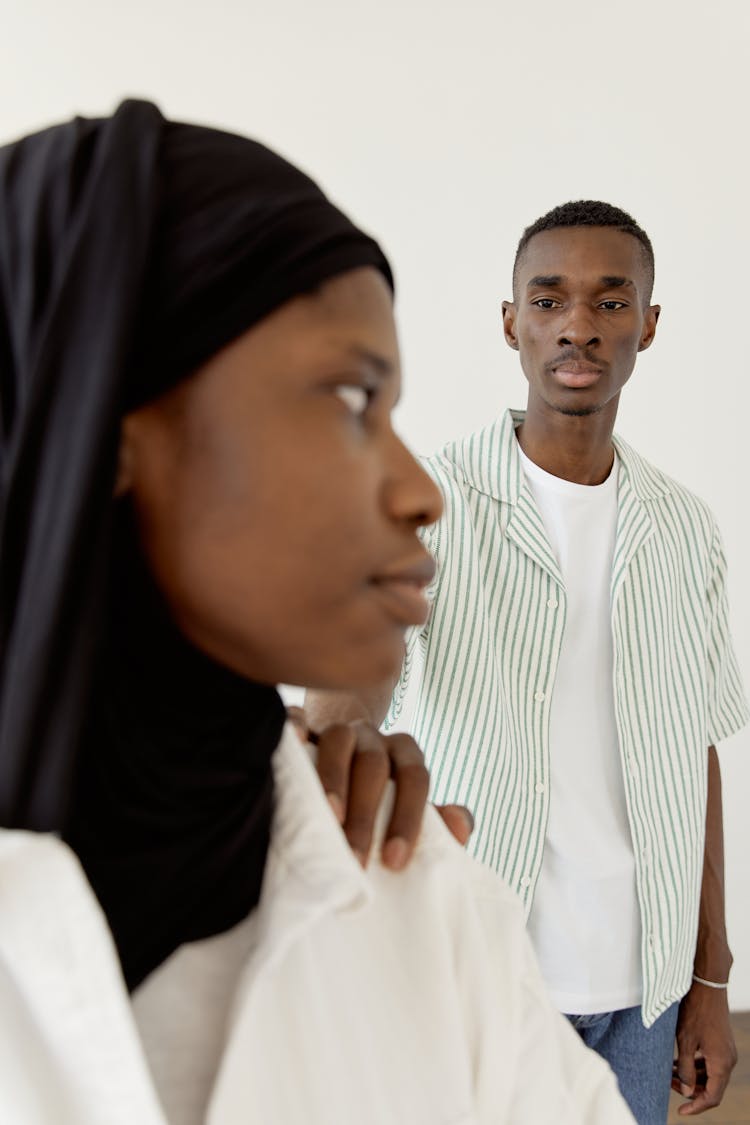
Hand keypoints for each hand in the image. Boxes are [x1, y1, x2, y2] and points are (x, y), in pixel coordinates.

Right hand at [288, 709, 473, 868]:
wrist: (340, 766)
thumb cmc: (378, 805)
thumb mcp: (409, 814)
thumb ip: (439, 824)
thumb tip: (460, 827)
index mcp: (405, 755)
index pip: (416, 778)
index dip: (408, 818)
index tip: (394, 861)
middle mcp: (373, 738)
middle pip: (375, 765)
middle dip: (366, 814)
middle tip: (356, 859)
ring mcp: (337, 729)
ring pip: (339, 741)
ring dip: (334, 780)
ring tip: (329, 819)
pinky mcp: (303, 726)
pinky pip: (298, 718)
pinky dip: (294, 728)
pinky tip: (292, 746)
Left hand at [672, 979, 736, 1114]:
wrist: (708, 985)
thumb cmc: (695, 1010)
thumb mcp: (685, 1041)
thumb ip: (686, 1069)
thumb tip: (688, 1091)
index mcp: (722, 1063)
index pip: (712, 1097)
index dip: (696, 1106)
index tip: (680, 1111)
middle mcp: (728, 1060)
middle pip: (712, 1087)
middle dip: (691, 1090)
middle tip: (668, 1084)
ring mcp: (726, 1050)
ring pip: (710, 1075)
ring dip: (692, 1077)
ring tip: (669, 1072)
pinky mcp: (721, 1042)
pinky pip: (711, 1063)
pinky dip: (696, 1066)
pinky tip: (677, 1061)